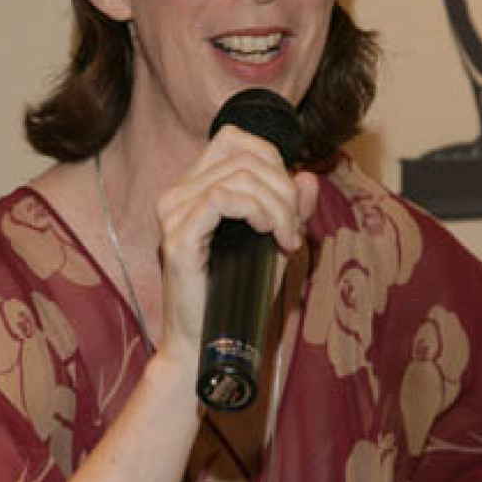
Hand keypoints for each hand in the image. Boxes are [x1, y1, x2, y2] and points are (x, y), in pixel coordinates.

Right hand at [154, 125, 317, 362]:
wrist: (207, 343)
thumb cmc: (237, 295)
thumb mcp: (273, 244)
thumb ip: (290, 210)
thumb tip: (308, 177)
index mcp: (192, 188)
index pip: (232, 139)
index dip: (270, 158)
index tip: (289, 199)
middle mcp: (176, 194)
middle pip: (243, 157)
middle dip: (282, 189)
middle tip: (293, 229)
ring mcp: (173, 214)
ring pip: (238, 177)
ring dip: (276, 206)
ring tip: (286, 238)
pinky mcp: (177, 237)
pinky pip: (220, 199)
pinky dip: (256, 212)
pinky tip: (270, 236)